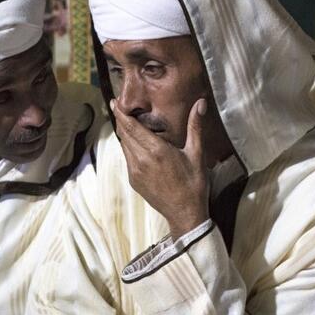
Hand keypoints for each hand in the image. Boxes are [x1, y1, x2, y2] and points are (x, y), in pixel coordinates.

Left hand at [112, 98, 208, 238]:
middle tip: (119, 106)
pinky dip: (128, 147)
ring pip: (124, 146)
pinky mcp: (134, 180)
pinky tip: (136, 143)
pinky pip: (127, 158)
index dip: (121, 112)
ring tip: (127, 121)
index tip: (114, 101)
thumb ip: (195, 127)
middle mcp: (141, 160)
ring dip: (124, 133)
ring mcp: (135, 172)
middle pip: (124, 134)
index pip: (131, 127)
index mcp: (156, 151)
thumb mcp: (197, 154)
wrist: (185, 214)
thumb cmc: (193, 184)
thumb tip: (200, 103)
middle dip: (120, 119)